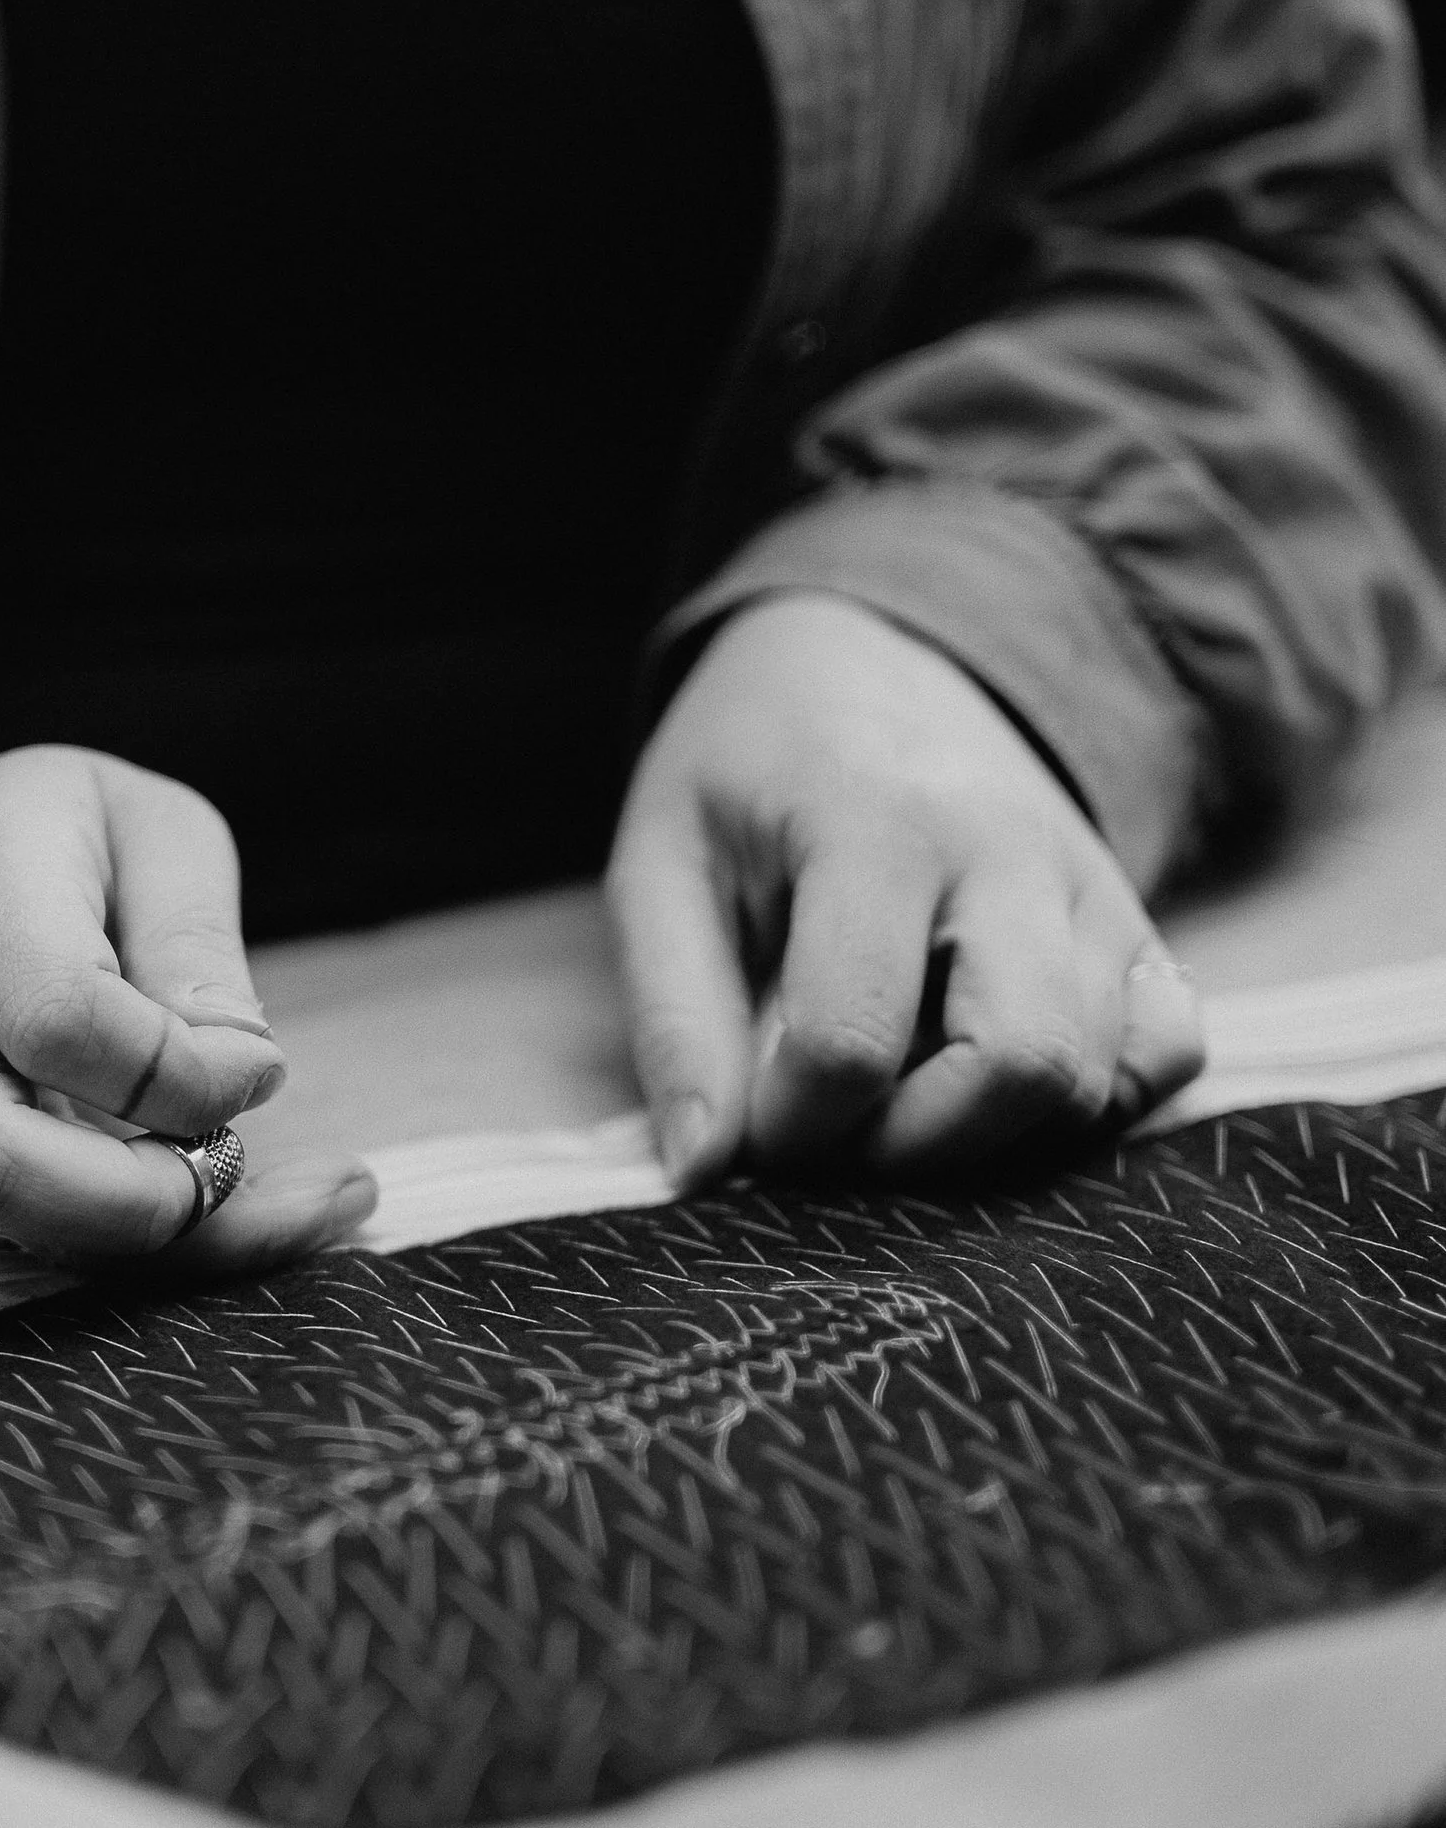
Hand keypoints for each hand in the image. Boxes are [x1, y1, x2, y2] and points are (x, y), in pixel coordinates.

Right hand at [0, 744, 375, 1269]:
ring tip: (286, 1204)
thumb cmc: (29, 837)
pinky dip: (125, 1243)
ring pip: (0, 1225)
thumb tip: (240, 1076)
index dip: (178, 1071)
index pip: (58, 1015)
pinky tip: (210, 1198)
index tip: (254, 1066)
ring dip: (153, 1243)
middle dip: (137, 1201)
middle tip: (242, 1169)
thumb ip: (193, 943)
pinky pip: (12, 1238)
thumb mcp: (144, 826)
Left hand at [606, 594, 1205, 1188]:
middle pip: (1018, 1067)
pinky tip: (988, 1079)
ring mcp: (1096, 887)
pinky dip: (1088, 1104)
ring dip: (988, 1135)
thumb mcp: (659, 866)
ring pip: (1096, 1079)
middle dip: (912, 1148)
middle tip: (838, 1127)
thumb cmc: (745, 773)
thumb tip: (700, 1172)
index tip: (757, 1123)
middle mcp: (1013, 850)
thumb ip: (674, 1021)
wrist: (867, 655)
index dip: (793, 1128)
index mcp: (875, 823)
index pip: (851, 1041)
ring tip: (898, 1095)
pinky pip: (1167, 1055)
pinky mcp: (1141, 924)